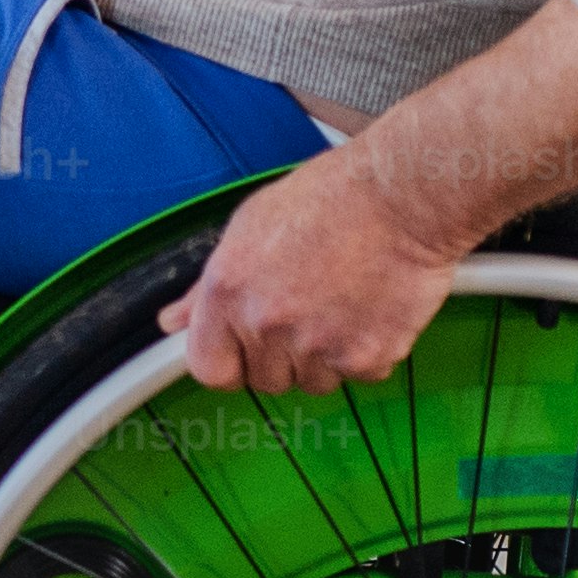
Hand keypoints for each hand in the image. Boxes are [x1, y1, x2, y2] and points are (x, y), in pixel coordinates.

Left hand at [166, 145, 473, 395]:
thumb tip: (172, 321)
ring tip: (344, 301)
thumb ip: (207, 287)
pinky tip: (372, 306)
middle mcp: (268, 323)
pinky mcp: (368, 357)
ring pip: (314, 382)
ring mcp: (319, 345)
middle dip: (284, 355)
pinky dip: (368, 350)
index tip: (245, 351)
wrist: (405, 195)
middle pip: (266, 380)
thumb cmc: (332, 198)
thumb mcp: (251, 225)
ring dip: (327, 356)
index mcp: (229, 289)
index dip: (229, 362)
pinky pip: (360, 375)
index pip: (208, 368)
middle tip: (310, 308)